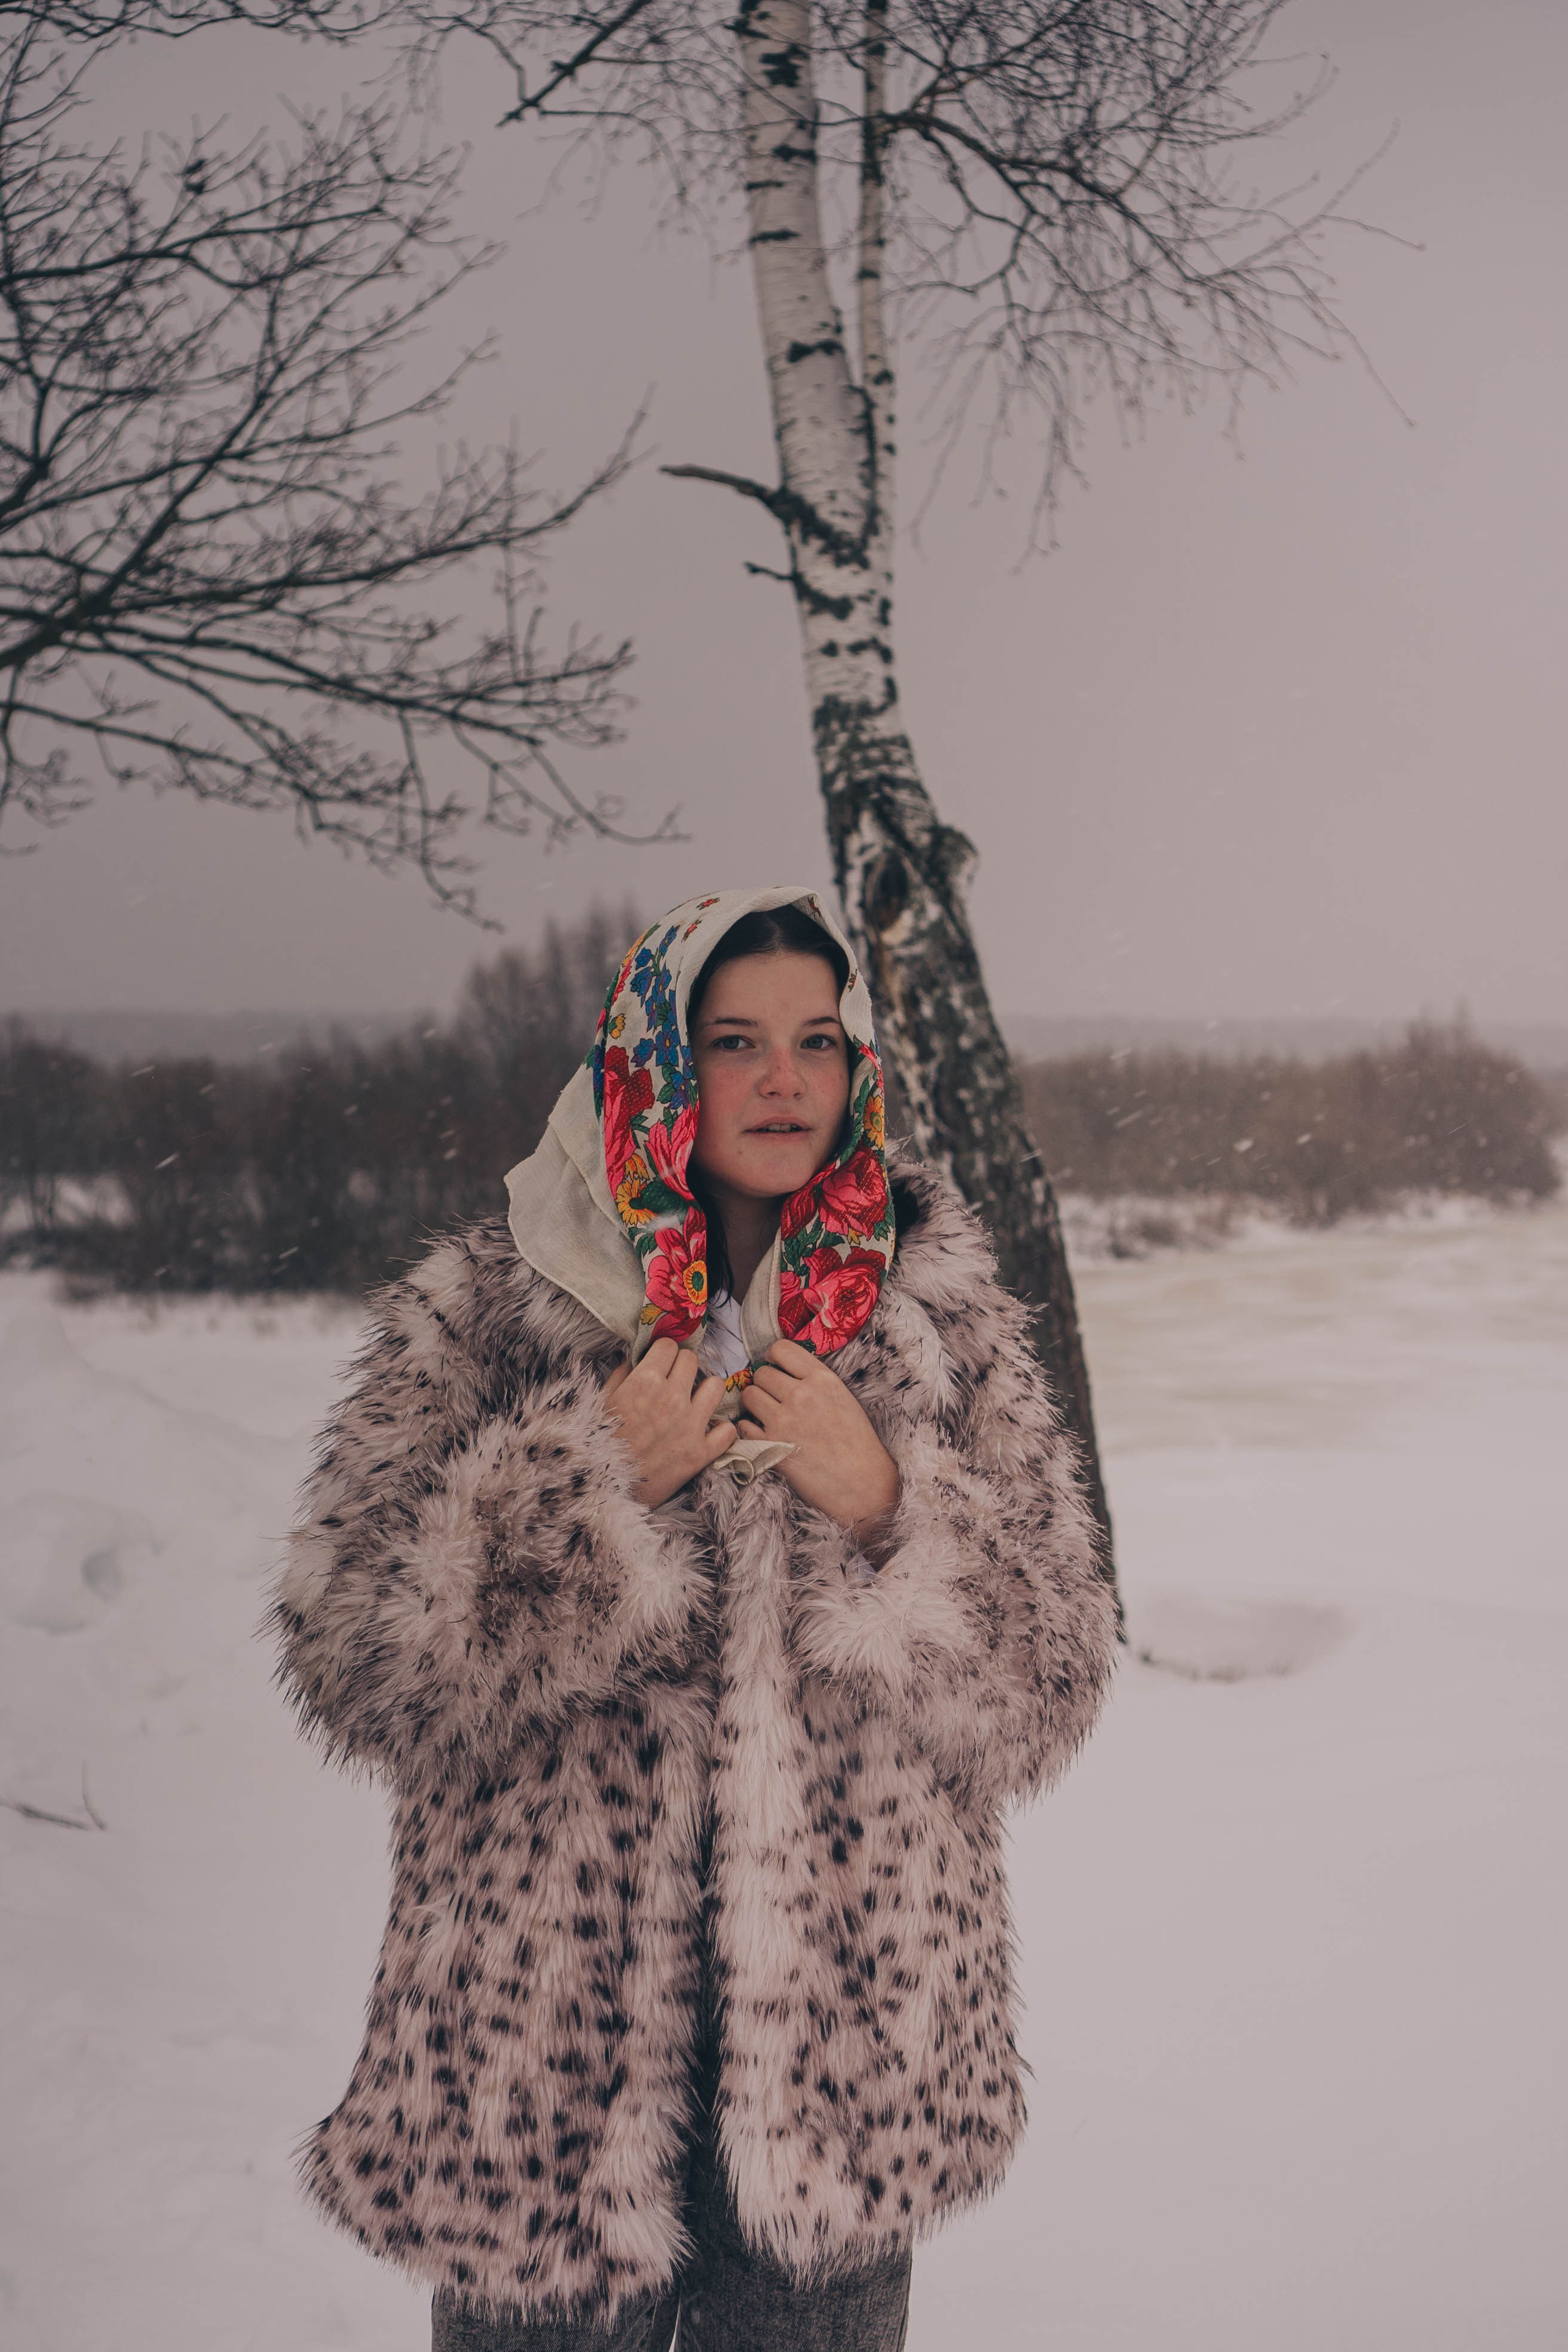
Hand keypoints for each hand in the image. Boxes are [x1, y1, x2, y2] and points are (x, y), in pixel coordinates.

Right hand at [603, 1339, 736, 1507]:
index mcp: (644, 1382)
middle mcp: (672, 1398)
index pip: (669, 1346)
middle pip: (692, 1361)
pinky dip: (719, 1431)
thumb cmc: (596, 1445)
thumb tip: (635, 1358)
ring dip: (705, 1392)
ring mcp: (690, 1425)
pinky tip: (706, 1432)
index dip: (662, 1354)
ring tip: (693, 1403)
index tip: (659, 1364)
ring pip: (716, 1387)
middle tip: (674, 1382)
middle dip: (682, 1368)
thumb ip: (621, 1375)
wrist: (601, 1490)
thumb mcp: (602, 1403)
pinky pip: (727, 1430)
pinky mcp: (701, 1453)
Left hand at [737, 1339, 900, 1555]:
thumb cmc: (856, 1443)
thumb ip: (815, 1381)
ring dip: (754, 1403)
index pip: (782, 1349)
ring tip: (767, 1414)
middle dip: (764, 1383)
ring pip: (749, 1394)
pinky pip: (743, 1425)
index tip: (774, 1367)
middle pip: (762, 1373)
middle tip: (773, 1397)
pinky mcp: (770, 1445)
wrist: (862, 1483)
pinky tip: (763, 1433)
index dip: (773, 1357)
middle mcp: (801, 1394)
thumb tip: (785, 1370)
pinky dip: (749, 1428)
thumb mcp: (842, 1398)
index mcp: (822, 1379)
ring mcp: (783, 1420)